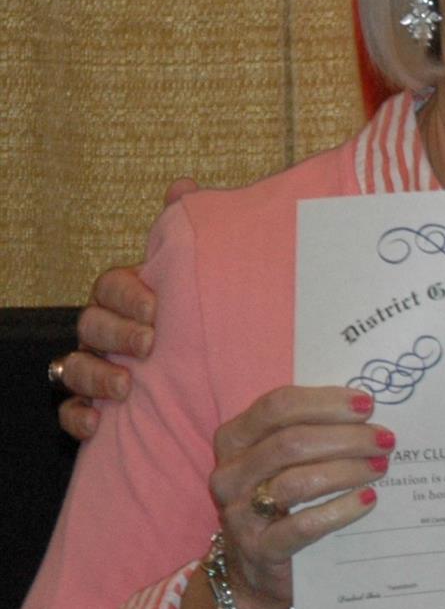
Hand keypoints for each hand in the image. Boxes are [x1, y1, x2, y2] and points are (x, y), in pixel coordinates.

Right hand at [56, 177, 197, 439]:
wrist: (211, 373)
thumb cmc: (198, 318)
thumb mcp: (196, 279)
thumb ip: (185, 235)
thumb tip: (183, 186)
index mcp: (127, 297)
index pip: (110, 286)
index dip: (127, 295)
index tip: (156, 308)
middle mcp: (104, 330)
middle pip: (90, 324)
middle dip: (116, 334)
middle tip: (150, 344)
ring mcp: (94, 366)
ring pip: (73, 366)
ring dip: (95, 375)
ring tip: (126, 387)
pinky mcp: (92, 405)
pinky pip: (70, 411)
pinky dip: (79, 416)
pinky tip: (98, 423)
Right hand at [206, 385, 394, 608]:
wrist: (259, 569)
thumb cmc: (285, 499)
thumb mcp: (288, 460)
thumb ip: (315, 431)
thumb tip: (369, 414)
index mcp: (235, 439)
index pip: (278, 407)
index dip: (326, 402)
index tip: (368, 405)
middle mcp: (230, 473)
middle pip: (291, 442)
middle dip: (346, 437)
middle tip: (385, 440)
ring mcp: (240, 513)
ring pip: (298, 482)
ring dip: (348, 470)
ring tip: (381, 466)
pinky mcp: (260, 549)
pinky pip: (304, 526)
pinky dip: (341, 509)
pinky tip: (368, 499)